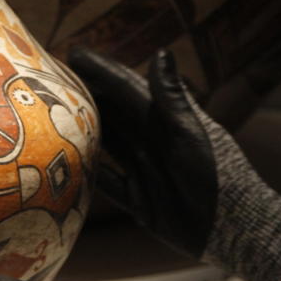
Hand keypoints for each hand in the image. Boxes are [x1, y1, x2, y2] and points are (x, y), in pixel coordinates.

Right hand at [68, 48, 280, 280]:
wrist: (231, 229)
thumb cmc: (217, 175)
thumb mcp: (191, 132)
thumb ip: (171, 96)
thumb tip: (161, 51)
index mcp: (166, 120)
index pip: (126, 87)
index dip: (101, 70)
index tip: (73, 52)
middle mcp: (152, 140)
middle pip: (112, 113)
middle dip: (84, 96)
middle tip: (49, 81)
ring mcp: (144, 169)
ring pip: (106, 144)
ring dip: (82, 130)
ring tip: (50, 116)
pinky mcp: (140, 200)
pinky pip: (107, 182)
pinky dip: (89, 173)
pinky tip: (66, 165)